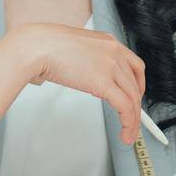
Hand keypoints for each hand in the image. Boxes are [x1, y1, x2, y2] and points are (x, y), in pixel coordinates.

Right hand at [4, 22, 145, 144]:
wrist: (38, 47)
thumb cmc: (47, 46)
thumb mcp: (77, 48)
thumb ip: (88, 60)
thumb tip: (87, 76)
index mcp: (108, 42)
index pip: (135, 66)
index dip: (138, 86)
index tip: (135, 98)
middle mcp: (114, 52)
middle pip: (136, 84)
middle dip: (136, 106)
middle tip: (133, 121)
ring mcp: (111, 66)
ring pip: (133, 98)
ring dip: (134, 120)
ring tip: (129, 134)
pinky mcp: (104, 82)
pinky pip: (124, 106)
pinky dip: (128, 122)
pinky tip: (125, 132)